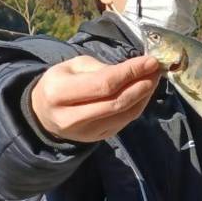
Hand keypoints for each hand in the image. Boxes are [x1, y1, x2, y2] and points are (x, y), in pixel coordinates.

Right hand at [30, 54, 160, 142]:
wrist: (44, 114)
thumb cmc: (61, 83)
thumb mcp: (73, 66)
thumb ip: (102, 68)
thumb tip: (136, 69)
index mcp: (59, 93)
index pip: (104, 84)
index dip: (131, 72)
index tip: (150, 61)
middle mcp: (71, 117)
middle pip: (117, 102)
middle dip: (142, 84)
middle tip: (156, 70)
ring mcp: (85, 132)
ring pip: (124, 115)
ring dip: (144, 96)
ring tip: (153, 78)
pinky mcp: (97, 139)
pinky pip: (124, 122)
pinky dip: (138, 106)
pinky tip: (144, 92)